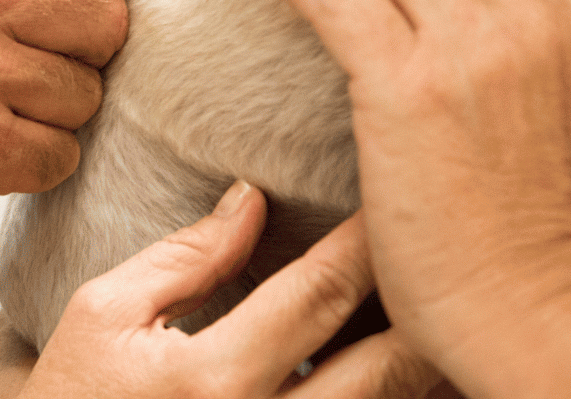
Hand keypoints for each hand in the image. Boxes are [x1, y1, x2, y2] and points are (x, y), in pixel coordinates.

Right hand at [20, 183, 436, 398]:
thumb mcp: (103, 313)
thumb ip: (184, 258)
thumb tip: (254, 197)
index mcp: (213, 379)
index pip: (318, 294)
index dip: (369, 242)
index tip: (406, 193)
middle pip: (386, 369)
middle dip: (430, 307)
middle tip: (467, 252)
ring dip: (426, 366)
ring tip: (454, 309)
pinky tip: (415, 370)